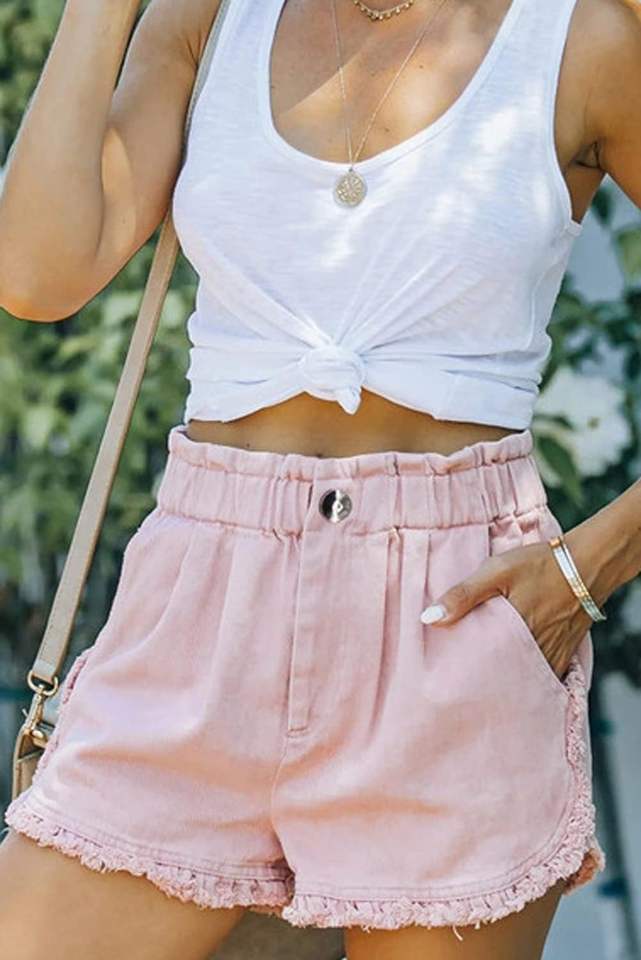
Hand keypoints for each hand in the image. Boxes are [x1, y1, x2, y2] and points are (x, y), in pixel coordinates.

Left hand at [420, 529, 597, 680]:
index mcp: (513, 635)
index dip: (462, 676)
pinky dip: (528, 678)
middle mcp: (534, 652)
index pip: (480, 668)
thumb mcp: (496, 572)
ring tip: (482, 686)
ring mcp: (552, 655)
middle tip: (459, 690)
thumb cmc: (540, 565)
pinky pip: (543, 675)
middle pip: (502, 678)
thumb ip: (463, 595)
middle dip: (482, 684)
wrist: (589, 563)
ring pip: (523, 679)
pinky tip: (514, 677)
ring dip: (505, 682)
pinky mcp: (564, 654)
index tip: (445, 680)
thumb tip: (429, 618)